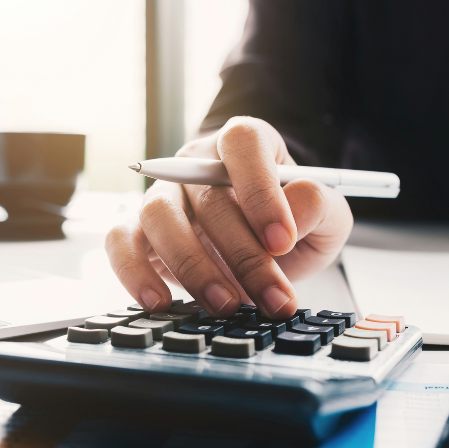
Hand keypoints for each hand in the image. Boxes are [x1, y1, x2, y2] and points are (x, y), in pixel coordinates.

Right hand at [105, 117, 353, 318]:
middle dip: (244, 254)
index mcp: (247, 144)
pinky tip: (160, 302)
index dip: (260, 189)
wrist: (267, 254)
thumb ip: (320, 207)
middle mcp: (198, 162)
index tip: (281, 240)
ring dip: (193, 266)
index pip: (243, 143)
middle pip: (208, 195)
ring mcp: (165, 194)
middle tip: (272, 297)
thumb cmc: (293, 227)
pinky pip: (120, 241)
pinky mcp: (140, 231)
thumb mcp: (328, 219)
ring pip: (160, 215)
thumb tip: (298, 205)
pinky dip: (133, 271)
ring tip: (226, 304)